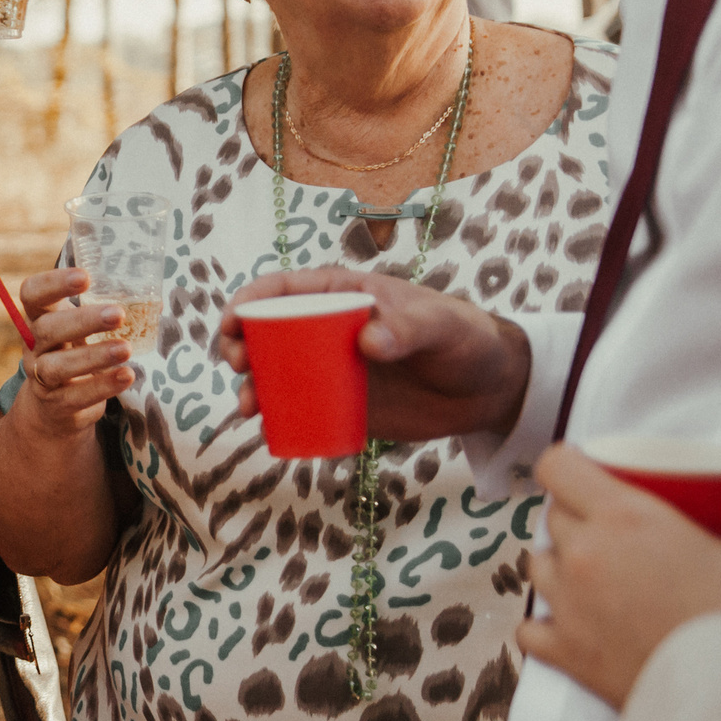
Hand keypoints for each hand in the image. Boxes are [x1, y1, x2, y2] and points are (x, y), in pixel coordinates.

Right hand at [11, 268, 132, 439]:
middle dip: (82, 320)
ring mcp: (41, 378)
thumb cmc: (72, 352)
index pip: (32, 294)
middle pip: (47, 329)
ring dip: (93, 356)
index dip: (53, 284)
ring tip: (126, 349)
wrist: (54, 407)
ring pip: (57, 366)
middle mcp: (34, 346)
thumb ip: (94, 305)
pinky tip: (126, 376)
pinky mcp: (57, 405)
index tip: (85, 277)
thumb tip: (141, 276)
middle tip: (118, 314)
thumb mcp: (75, 327)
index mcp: (38, 318)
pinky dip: (102, 385)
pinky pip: (76, 396)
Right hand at [217, 268, 531, 442]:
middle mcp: (326, 330)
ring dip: (252, 387)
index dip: (248, 302)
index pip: (283, 290)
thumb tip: (367, 341)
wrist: (489, 389)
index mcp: (342, 295)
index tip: (232, 323)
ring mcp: (330, 369)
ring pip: (275, 374)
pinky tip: (270, 429)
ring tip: (249, 406)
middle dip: (239, 346)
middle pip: (266, 332)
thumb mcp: (441, 326)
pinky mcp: (340, 405)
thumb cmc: (466, 340)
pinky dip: (278, 419)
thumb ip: (408, 327)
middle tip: (239, 365)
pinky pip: (298, 410)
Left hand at [519, 445, 720, 708]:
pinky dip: (543, 624)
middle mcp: (583, 554)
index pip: (557, 467)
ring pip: (535, 564)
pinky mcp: (563, 649)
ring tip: (592, 574)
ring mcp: (567, 603)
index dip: (566, 465)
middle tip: (610, 532)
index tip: (581, 474)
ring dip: (557, 564)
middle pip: (552, 517)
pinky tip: (568, 622)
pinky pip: (528, 627)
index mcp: (623, 518)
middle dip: (576, 517)